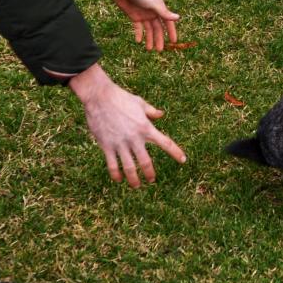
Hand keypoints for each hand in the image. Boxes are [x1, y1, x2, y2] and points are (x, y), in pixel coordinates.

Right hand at [69, 64, 185, 187]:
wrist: (99, 96)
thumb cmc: (120, 97)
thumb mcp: (139, 102)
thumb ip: (151, 111)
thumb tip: (161, 115)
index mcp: (145, 127)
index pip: (166, 143)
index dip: (176, 153)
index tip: (183, 160)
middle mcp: (134, 138)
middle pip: (146, 162)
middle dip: (150, 174)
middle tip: (152, 180)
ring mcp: (120, 143)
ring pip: (129, 168)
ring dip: (134, 180)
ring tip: (136, 185)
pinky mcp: (107, 146)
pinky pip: (113, 165)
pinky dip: (116, 175)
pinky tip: (118, 179)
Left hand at [106, 0, 179, 50]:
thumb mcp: (153, 4)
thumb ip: (164, 12)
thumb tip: (178, 18)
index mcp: (160, 8)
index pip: (168, 22)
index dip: (171, 32)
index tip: (174, 42)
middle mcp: (153, 12)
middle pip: (157, 28)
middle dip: (158, 39)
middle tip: (159, 50)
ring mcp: (143, 14)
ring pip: (148, 29)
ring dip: (149, 39)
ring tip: (149, 49)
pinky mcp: (134, 16)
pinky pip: (137, 27)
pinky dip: (138, 34)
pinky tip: (138, 41)